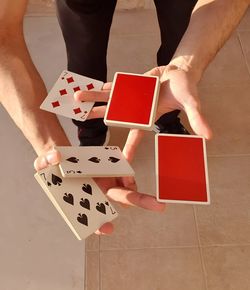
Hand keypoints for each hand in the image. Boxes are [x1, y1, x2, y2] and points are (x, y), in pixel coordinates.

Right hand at [34, 149, 164, 234]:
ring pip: (126, 184)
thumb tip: (55, 158)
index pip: (93, 218)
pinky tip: (130, 146)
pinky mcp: (113, 166)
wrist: (62, 155)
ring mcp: (108, 179)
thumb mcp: (43, 162)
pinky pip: (125, 165)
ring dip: (130, 178)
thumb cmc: (52, 166)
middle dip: (138, 201)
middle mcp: (99, 192)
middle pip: (121, 200)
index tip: (107, 228)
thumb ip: (46, 160)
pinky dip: (128, 157)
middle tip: (158, 206)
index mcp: (83, 198)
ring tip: (126, 164)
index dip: (98, 224)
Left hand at [74, 66, 211, 161]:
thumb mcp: (191, 103)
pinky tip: (90, 89)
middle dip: (98, 118)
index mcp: (147, 117)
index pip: (136, 137)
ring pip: (109, 100)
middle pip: (114, 116)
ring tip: (76, 99)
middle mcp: (135, 109)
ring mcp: (131, 97)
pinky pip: (113, 86)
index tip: (119, 162)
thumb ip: (197, 118)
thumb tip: (209, 136)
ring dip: (94, 99)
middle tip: (82, 122)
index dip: (129, 150)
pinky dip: (102, 88)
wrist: (179, 72)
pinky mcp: (130, 85)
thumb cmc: (185, 88)